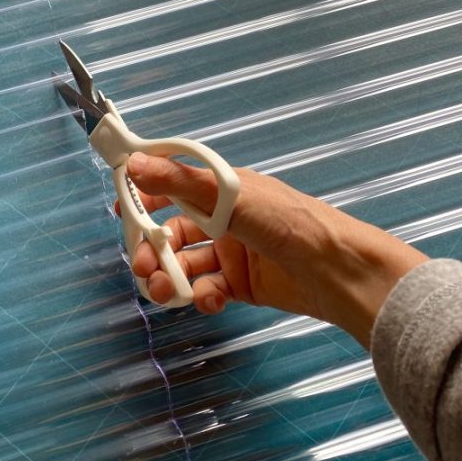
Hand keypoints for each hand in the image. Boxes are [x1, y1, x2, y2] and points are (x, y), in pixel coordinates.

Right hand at [120, 152, 427, 348]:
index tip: (124, 209)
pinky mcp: (241, 285)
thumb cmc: (288, 222)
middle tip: (143, 267)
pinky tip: (211, 298)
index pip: (174, 186)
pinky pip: (208, 289)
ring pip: (187, 265)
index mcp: (222, 189)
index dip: (147, 196)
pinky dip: (203, 295)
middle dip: (154, 250)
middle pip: (174, 233)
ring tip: (166, 291)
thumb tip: (134, 162)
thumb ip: (180, 183)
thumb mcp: (230, 197)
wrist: (337, 271)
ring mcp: (233, 253)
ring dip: (172, 278)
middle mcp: (225, 219)